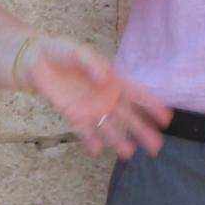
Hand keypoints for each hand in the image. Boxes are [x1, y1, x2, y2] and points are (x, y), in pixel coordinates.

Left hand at [19, 35, 167, 159]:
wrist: (37, 60)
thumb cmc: (63, 52)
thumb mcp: (79, 52)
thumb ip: (93, 64)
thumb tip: (105, 79)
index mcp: (114, 80)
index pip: (138, 94)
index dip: (153, 106)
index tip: (167, 119)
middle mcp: (107, 97)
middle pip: (129, 117)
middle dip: (143, 131)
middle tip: (156, 146)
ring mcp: (92, 108)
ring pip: (110, 127)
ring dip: (119, 140)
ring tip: (128, 153)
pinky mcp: (74, 115)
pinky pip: (85, 130)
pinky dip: (91, 140)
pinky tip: (97, 150)